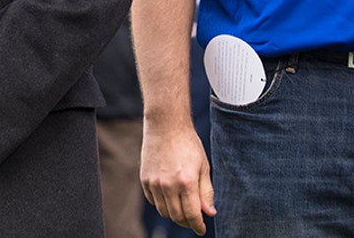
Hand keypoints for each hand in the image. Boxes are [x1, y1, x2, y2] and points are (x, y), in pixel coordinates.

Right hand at [140, 119, 213, 235]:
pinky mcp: (144, 179)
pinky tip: (170, 196)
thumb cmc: (188, 144)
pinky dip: (162, 204)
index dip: (198, 226)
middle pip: (177, 216)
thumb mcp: (203, 167)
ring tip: (182, 207)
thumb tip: (209, 213)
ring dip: (174, 214)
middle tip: (193, 220)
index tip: (201, 229)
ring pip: (164, 211)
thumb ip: (206, 192)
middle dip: (187, 222)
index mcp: (187, 182)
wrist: (166, 125)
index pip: (192, 214)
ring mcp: (154, 183)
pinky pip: (153, 201)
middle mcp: (168, 185)